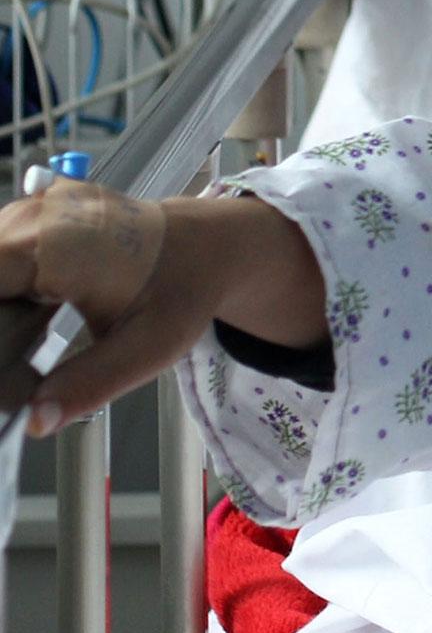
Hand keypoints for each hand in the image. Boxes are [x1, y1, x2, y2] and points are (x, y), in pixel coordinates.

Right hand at [0, 182, 324, 435]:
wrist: (210, 243)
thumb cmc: (184, 289)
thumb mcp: (149, 346)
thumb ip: (90, 383)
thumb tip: (35, 424)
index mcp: (55, 245)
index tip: (10, 355)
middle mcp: (36, 217)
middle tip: (18, 354)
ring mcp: (34, 208)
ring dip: (2, 305)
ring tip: (30, 334)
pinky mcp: (34, 212)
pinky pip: (0, 253)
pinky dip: (4, 286)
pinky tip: (33, 310)